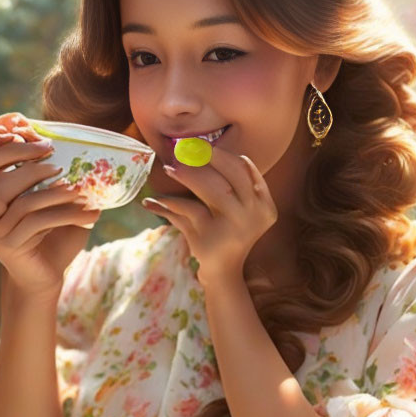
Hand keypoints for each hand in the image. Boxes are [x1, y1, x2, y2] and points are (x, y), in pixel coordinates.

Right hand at [0, 117, 100, 297]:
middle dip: (15, 155)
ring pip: (13, 198)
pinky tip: (88, 213)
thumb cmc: (51, 237)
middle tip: (49, 150)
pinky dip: (64, 213)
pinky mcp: (7, 247)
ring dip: (47, 186)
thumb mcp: (51, 202)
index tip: (20, 128)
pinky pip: (36, 222)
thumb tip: (72, 142)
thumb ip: (51, 176)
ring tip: (77, 186)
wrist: (46, 278)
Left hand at [142, 146, 277, 286]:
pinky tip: (151, 202)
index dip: (223, 154)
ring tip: (168, 169)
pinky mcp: (207, 237)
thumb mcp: (240, 211)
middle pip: (229, 175)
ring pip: (209, 189)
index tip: (202, 144)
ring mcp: (231, 227)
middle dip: (205, 158)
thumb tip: (202, 149)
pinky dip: (166, 205)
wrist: (224, 272)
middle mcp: (252, 215)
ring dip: (186, 175)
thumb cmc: (229, 233)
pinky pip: (185, 211)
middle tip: (183, 149)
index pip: (245, 169)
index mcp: (264, 206)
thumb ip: (233, 184)